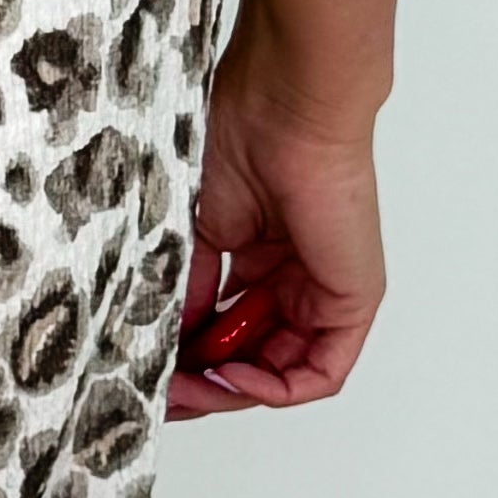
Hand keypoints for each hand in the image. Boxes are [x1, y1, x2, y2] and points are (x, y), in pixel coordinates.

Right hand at [168, 0, 389, 422]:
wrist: (284, 106)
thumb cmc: (241, 139)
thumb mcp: (193, 235)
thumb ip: (186, 295)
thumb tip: (165, 345)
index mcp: (259, 261)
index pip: (225, 336)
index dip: (186, 364)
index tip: (147, 372)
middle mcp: (293, 281)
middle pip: (250, 363)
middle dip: (203, 386)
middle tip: (162, 391)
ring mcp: (324, 293)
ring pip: (280, 375)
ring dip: (230, 391)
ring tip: (189, 386)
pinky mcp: (351, 301)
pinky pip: (319, 375)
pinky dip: (273, 389)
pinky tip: (229, 376)